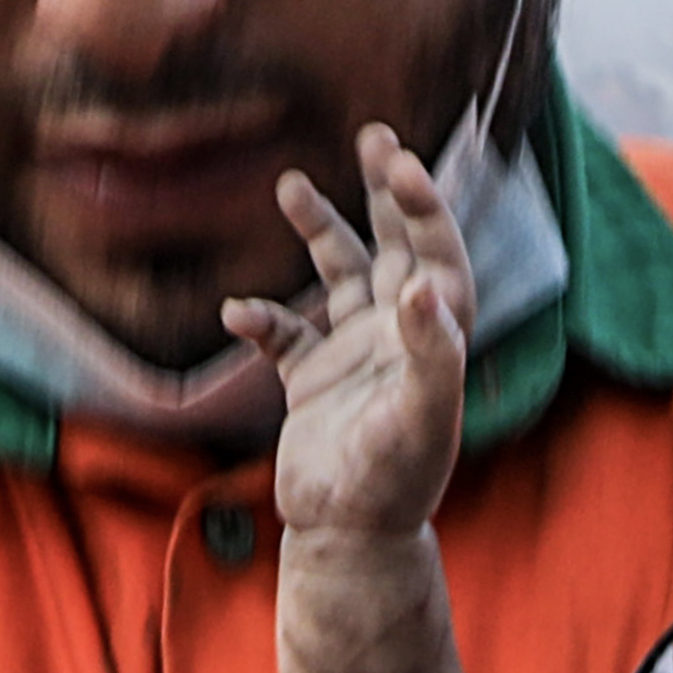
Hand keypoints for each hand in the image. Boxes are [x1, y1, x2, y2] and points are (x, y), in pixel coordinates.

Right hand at [227, 125, 473, 543]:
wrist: (347, 537)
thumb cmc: (395, 483)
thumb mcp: (421, 418)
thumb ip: (430, 353)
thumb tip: (422, 289)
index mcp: (434, 337)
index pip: (435, 255)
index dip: (423, 208)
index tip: (401, 165)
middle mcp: (396, 335)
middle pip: (396, 245)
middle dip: (385, 192)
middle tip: (375, 134)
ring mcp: (352, 353)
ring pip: (338, 274)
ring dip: (319, 230)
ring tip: (290, 184)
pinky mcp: (311, 379)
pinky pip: (283, 334)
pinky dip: (260, 319)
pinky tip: (238, 314)